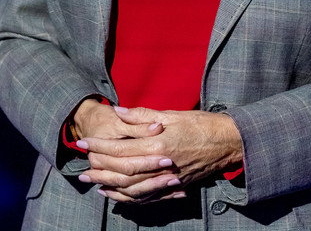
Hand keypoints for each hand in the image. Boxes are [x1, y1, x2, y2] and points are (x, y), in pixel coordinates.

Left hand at [78, 106, 242, 203]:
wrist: (229, 141)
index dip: (99, 146)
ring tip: (92, 182)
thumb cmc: (201, 123)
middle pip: (121, 171)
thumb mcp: (171, 113)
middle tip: (81, 166)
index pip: (120, 148)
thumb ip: (141, 116)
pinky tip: (115, 194)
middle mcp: (160, 164)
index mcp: (158, 143)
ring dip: (109, 186)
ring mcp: (167, 178)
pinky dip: (127, 197)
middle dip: (99, 168)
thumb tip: (117, 112)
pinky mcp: (174, 185)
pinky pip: (146, 197)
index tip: (83, 143)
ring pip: (131, 188)